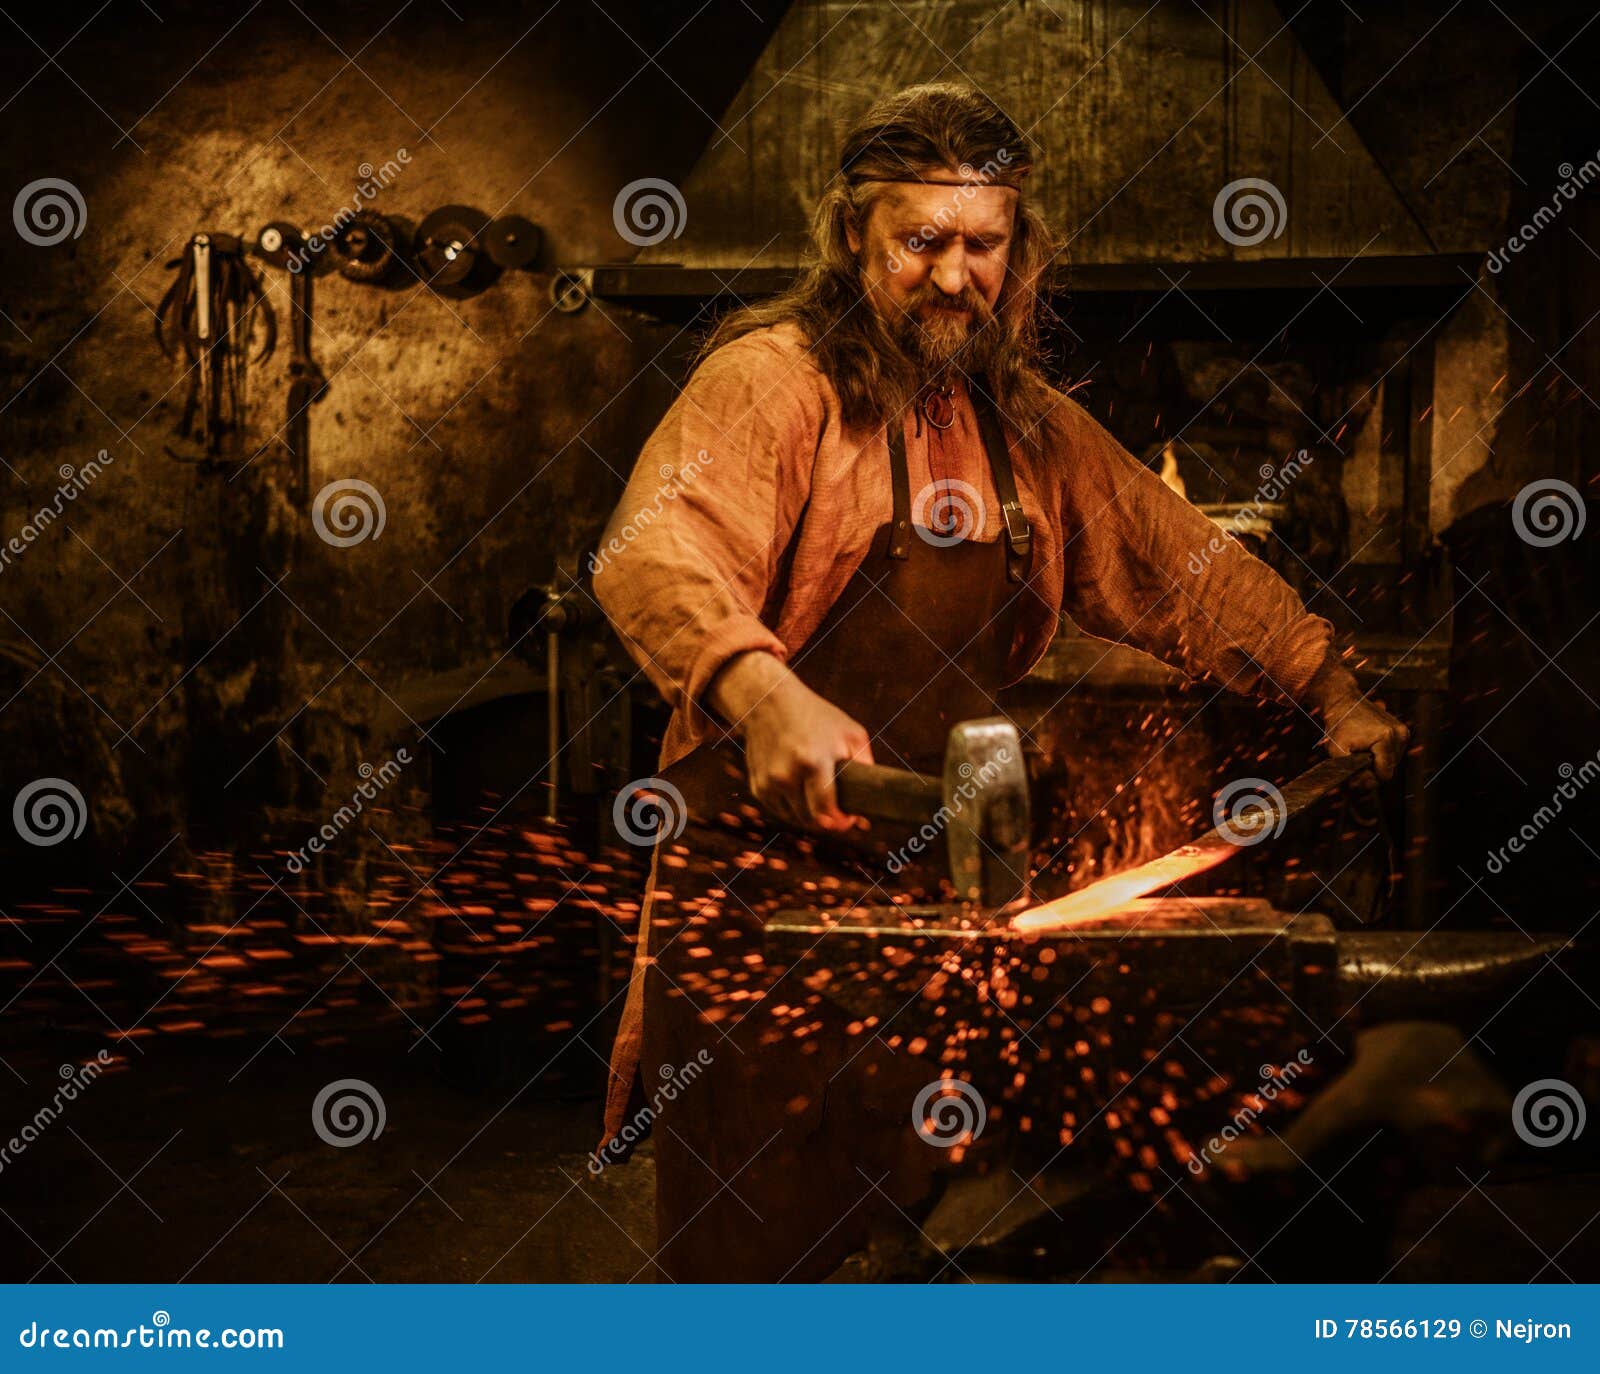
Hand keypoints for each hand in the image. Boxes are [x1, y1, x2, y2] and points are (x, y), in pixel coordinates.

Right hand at [708, 652, 873, 829]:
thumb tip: (871, 798)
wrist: (769, 702)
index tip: (849, 819)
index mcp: (812, 761)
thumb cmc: (816, 716)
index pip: (825, 811)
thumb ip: (865, 764)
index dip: (840, 822)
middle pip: (812, 820)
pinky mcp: (758, 786)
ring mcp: (769, 782)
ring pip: (795, 819)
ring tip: (820, 797)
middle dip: (828, 821)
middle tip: (839, 811)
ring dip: (810, 815)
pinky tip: (801, 789)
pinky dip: (793, 807)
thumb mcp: (851, 732)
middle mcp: (786, 775)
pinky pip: (781, 811)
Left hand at [1303, 656, 1409, 780]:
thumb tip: (1362, 785)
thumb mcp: (1336, 750)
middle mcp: (1399, 735)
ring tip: (1361, 750)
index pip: (1385, 774)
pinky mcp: (1402, 730)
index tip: (1355, 774)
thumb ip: (1349, 771)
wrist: (1344, 702)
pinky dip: (1381, 753)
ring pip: (1392, 762)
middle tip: (1355, 760)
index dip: (1369, 779)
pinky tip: (1368, 744)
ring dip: (1377, 761)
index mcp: (1387, 739)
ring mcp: (1403, 732)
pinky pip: (1393, 752)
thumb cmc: (1339, 724)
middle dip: (1372, 769)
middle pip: (1389, 769)